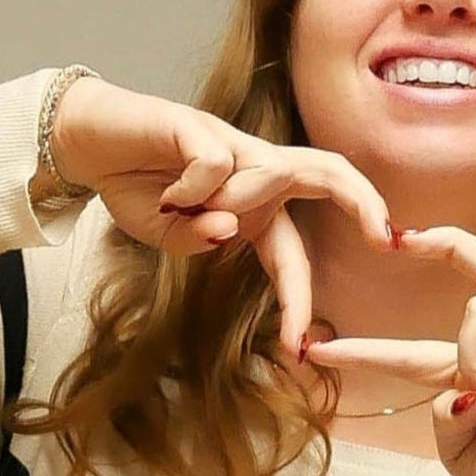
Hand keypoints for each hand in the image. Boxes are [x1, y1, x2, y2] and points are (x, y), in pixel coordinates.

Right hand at [51, 76, 390, 353]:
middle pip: (330, 172)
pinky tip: (164, 191)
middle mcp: (254, 171)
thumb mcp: (168, 237)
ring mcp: (232, 145)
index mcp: (254, 207)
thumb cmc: (136, 187)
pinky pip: (217, 163)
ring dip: (239, 204)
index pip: (293, 255)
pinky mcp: (200, 126)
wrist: (89, 142)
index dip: (300, 301)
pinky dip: (192, 187)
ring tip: (182, 208)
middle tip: (387, 236)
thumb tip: (226, 231)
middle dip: (365, 200)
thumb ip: (198, 243)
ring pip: (277, 172)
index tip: (300, 349)